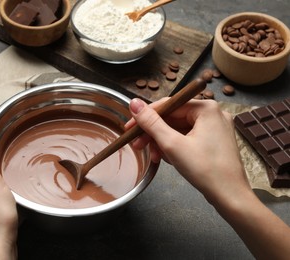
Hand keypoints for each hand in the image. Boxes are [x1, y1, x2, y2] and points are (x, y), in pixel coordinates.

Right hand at [127, 98, 248, 201]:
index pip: (168, 105)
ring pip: (179, 130)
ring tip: (154, 156)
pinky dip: (175, 147)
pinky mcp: (214, 142)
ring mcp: (215, 128)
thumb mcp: (172, 144)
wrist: (230, 196)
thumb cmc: (205, 169)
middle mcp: (213, 114)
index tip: (129, 127)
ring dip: (163, 142)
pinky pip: (188, 138)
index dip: (146, 116)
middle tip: (138, 145)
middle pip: (173, 118)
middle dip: (154, 133)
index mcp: (206, 108)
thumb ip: (151, 122)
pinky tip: (166, 158)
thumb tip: (134, 103)